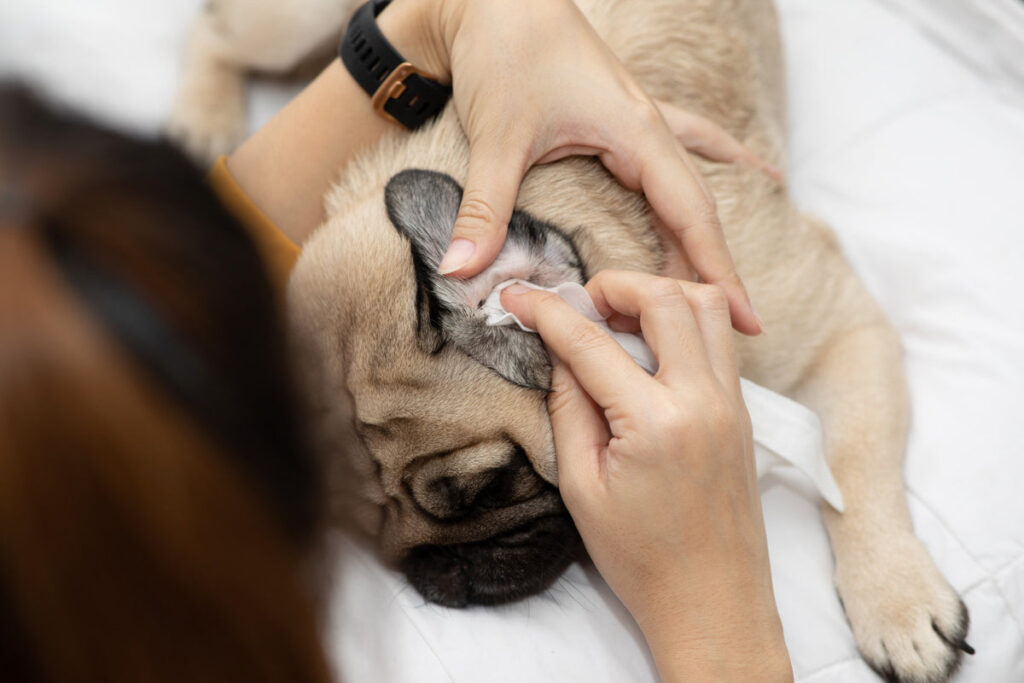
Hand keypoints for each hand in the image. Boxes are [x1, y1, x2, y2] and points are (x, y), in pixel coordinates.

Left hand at [407, 0, 768, 333]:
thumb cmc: (505, 52)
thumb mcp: (497, 136)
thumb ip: (484, 208)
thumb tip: (462, 272)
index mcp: (636, 132)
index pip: (691, 214)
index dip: (717, 269)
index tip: (745, 318)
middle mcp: (650, 128)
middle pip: (699, 208)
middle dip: (717, 267)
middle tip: (740, 327)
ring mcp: (641, 121)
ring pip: (692, 185)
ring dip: (709, 234)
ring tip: (730, 286)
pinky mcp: (623, 118)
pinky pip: (687, 147)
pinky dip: (717, 165)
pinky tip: (754, 171)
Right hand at [500, 271, 790, 681]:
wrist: (714, 603)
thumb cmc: (642, 558)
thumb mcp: (582, 487)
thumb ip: (569, 408)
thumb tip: (560, 353)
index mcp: (656, 422)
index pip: (591, 341)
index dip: (547, 311)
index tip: (518, 296)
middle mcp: (704, 400)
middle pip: (666, 296)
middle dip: (614, 284)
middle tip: (579, 304)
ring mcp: (732, 403)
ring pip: (706, 306)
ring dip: (658, 295)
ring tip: (618, 319)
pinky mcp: (742, 412)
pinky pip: (720, 340)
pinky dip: (684, 322)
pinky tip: (650, 347)